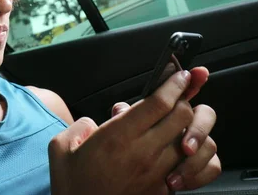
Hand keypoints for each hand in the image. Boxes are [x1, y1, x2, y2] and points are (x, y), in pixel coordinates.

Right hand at [49, 69, 209, 194]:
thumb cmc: (73, 187)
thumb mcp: (61, 148)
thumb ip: (79, 126)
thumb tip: (94, 123)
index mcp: (117, 137)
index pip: (159, 102)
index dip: (174, 83)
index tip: (180, 74)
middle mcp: (143, 153)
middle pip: (182, 116)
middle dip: (184, 100)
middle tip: (178, 95)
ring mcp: (158, 173)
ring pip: (194, 141)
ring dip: (191, 127)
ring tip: (180, 123)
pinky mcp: (164, 190)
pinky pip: (195, 169)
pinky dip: (196, 156)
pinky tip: (184, 150)